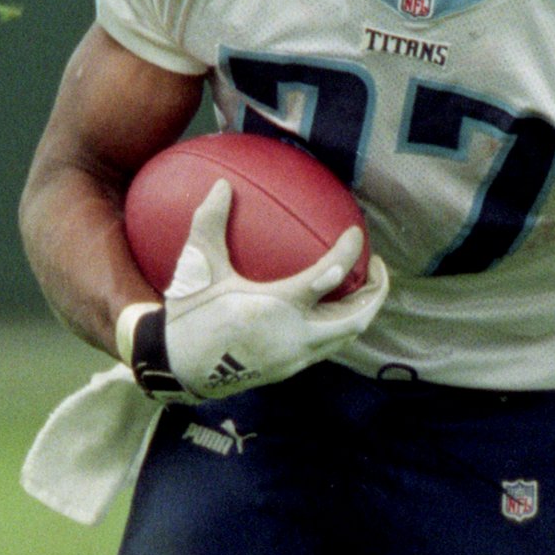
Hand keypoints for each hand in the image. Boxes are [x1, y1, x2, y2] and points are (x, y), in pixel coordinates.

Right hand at [141, 180, 388, 401]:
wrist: (177, 367)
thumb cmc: (187, 314)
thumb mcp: (197, 266)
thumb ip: (210, 223)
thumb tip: (222, 185)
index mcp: (278, 306)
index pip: (330, 276)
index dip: (349, 252)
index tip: (356, 233)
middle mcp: (295, 336)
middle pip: (356, 318)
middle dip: (375, 293)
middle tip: (377, 267)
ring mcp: (294, 357)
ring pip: (345, 338)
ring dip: (360, 312)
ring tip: (361, 288)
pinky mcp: (288, 370)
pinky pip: (326, 348)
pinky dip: (338, 328)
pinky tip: (330, 310)